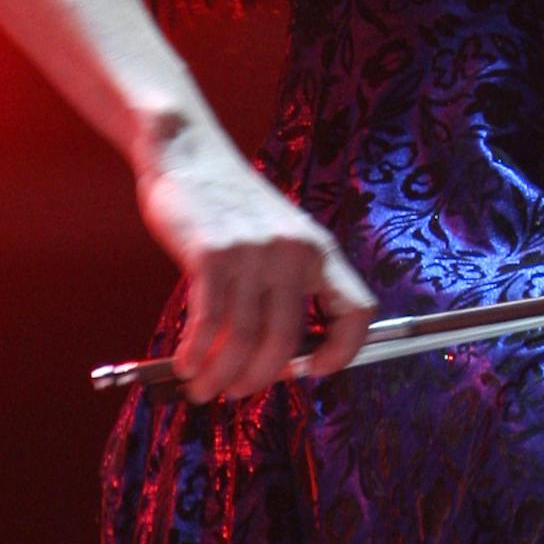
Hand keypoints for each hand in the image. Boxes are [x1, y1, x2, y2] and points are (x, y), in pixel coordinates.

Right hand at [134, 113, 376, 402]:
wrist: (187, 152)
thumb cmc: (228, 205)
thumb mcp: (276, 236)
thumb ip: (283, 285)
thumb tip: (274, 357)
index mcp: (319, 250)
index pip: (358, 311)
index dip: (344, 352)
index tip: (312, 372)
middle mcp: (294, 252)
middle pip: (286, 341)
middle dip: (258, 379)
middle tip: (234, 392)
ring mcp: (254, 253)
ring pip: (243, 340)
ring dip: (219, 375)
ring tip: (202, 388)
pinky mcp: (213, 254)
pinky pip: (208, 324)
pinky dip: (195, 354)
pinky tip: (185, 365)